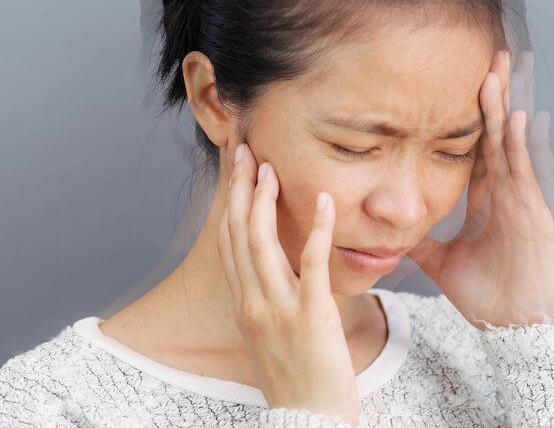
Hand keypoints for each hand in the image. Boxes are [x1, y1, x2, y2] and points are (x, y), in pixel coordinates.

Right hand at [217, 143, 359, 424]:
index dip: (231, 205)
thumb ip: (269, 306)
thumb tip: (277, 280)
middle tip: (247, 153)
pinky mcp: (311, 317)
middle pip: (239, 235)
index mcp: (244, 308)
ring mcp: (279, 310)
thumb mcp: (270, 341)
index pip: (229, 245)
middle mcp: (253, 304)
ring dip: (265, 201)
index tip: (237, 173)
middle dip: (241, 190)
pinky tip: (324, 202)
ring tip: (271, 167)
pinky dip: (316, 229)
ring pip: (263, 243)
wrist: (307, 424)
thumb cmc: (296, 384)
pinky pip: (312, 264)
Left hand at [408, 50, 553, 327]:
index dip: (472, 115)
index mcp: (488, 200)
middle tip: (490, 54)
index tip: (464, 81)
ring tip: (499, 70)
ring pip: (512, 143)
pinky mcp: (535, 214)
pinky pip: (526, 172)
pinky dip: (522, 144)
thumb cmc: (490, 297)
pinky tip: (520, 116)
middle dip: (494, 95)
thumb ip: (422, 242)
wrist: (519, 328)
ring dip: (506, 107)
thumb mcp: (443, 264)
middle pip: (498, 133)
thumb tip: (391, 230)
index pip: (477, 147)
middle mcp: (507, 192)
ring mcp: (523, 200)